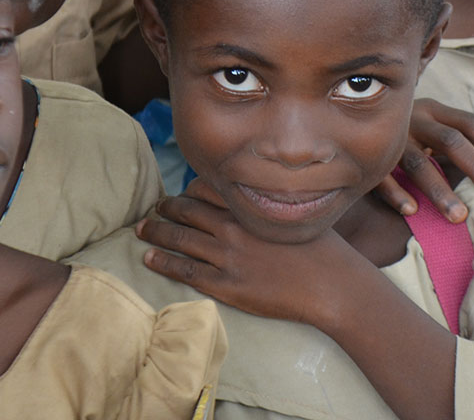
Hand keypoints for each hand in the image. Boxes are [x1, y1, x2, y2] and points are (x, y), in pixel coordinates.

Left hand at [137, 179, 366, 327]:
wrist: (331, 284)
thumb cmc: (322, 247)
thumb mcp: (297, 211)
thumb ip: (272, 202)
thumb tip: (260, 194)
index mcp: (250, 204)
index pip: (206, 188)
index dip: (189, 190)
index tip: (182, 192)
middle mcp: (233, 226)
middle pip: (187, 210)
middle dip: (167, 208)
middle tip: (154, 208)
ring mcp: (227, 256)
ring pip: (180, 238)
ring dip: (156, 232)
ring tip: (142, 230)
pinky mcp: (226, 285)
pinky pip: (185, 270)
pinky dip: (163, 262)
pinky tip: (149, 259)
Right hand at [373, 98, 473, 221]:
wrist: (346, 116)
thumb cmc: (404, 135)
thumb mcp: (429, 129)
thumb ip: (454, 144)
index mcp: (434, 110)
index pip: (470, 122)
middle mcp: (414, 119)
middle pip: (451, 140)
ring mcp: (391, 137)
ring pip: (419, 163)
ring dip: (440, 191)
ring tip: (459, 216)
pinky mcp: (369, 156)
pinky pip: (383, 177)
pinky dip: (398, 194)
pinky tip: (412, 211)